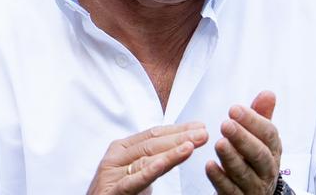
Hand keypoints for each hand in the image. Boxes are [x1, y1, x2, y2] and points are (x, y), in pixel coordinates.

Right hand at [87, 122, 208, 193]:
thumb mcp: (137, 174)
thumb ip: (154, 160)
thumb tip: (182, 144)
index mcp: (122, 149)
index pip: (153, 135)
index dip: (177, 129)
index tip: (199, 127)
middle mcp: (115, 157)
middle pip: (152, 144)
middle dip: (179, 137)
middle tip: (203, 133)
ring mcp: (112, 174)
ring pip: (146, 159)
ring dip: (171, 151)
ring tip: (192, 145)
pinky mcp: (112, 191)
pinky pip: (134, 181)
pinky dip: (150, 171)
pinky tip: (165, 163)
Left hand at [205, 91, 281, 193]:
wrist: (254, 193)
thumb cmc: (254, 158)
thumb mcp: (260, 138)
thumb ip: (261, 116)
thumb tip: (268, 93)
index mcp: (273, 150)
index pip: (268, 134)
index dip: (253, 121)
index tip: (234, 109)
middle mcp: (266, 169)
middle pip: (259, 155)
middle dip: (243, 139)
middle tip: (226, 124)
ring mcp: (253, 186)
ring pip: (244, 174)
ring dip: (231, 158)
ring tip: (219, 143)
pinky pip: (230, 191)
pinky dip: (220, 179)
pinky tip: (209, 166)